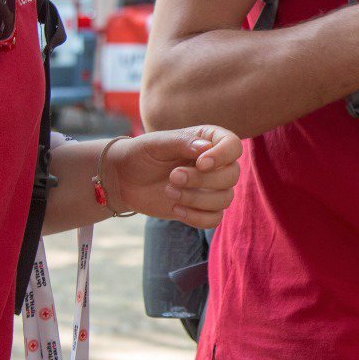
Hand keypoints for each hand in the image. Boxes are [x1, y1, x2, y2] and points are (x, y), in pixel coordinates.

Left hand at [105, 126, 240, 227]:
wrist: (125, 179)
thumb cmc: (141, 154)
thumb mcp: (156, 143)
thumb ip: (181, 142)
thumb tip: (206, 148)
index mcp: (209, 140)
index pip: (233, 146)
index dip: (222, 156)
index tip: (200, 163)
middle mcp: (216, 164)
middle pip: (231, 176)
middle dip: (202, 180)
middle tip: (173, 177)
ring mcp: (211, 188)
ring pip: (225, 199)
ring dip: (196, 199)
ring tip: (169, 191)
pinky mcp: (202, 208)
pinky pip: (214, 219)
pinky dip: (196, 217)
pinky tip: (175, 210)